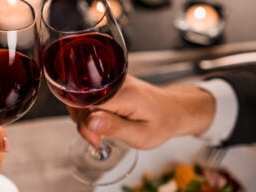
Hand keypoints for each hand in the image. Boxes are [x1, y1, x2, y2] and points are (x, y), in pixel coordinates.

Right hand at [70, 75, 214, 148]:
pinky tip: (99, 121)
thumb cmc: (161, 123)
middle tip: (97, 138)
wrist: (173, 109)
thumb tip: (89, 122)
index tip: (95, 139)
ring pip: (83, 95)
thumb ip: (114, 127)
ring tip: (99, 131)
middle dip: (82, 121)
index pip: (88, 102)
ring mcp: (113, 80)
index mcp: (125, 94)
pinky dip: (89, 109)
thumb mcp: (141, 135)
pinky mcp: (110, 82)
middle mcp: (117, 82)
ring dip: (84, 116)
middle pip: (82, 97)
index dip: (85, 122)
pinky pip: (90, 94)